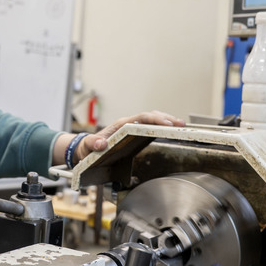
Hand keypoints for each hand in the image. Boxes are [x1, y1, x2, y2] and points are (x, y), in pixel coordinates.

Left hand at [55, 110, 184, 165]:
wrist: (84, 149)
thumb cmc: (87, 148)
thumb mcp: (87, 147)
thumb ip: (92, 144)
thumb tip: (101, 144)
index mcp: (120, 126)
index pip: (141, 118)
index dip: (155, 120)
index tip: (167, 123)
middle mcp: (127, 124)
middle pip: (150, 116)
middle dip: (166, 118)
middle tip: (181, 124)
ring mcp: (131, 128)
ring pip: (152, 119)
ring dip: (166, 121)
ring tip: (181, 125)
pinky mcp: (133, 134)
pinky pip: (150, 127)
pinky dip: (161, 127)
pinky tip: (171, 130)